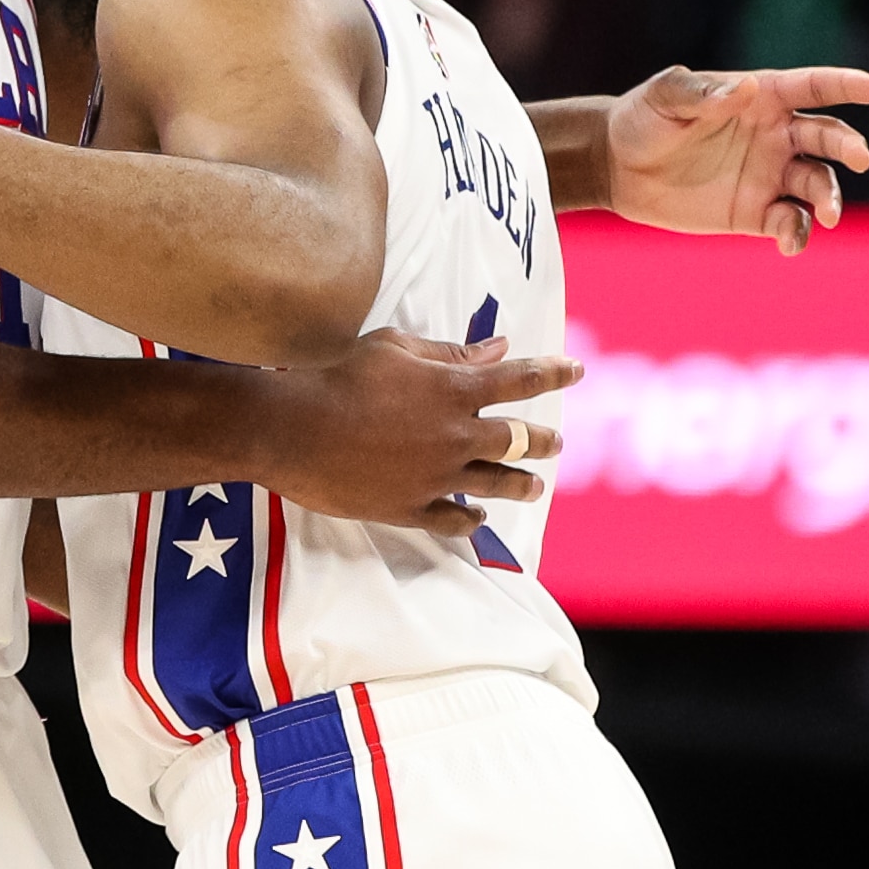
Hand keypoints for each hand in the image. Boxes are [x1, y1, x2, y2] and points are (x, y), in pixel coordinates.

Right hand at [260, 329, 578, 537]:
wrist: (291, 429)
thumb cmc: (337, 374)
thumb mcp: (394, 347)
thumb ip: (450, 352)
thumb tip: (497, 348)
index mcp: (454, 390)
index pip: (520, 379)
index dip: (552, 372)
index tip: (576, 369)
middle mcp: (455, 436)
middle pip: (518, 440)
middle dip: (543, 439)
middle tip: (556, 440)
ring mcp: (435, 477)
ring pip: (496, 485)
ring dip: (522, 484)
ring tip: (536, 486)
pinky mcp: (409, 508)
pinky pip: (454, 521)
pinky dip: (470, 520)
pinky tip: (477, 518)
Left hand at [604, 65, 868, 255]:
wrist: (617, 167)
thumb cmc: (643, 118)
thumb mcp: (665, 97)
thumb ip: (703, 93)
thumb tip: (745, 88)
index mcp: (761, 97)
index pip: (813, 87)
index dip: (846, 85)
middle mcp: (775, 135)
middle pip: (827, 138)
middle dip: (849, 146)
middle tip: (860, 157)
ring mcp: (769, 175)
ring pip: (817, 183)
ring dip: (829, 196)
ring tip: (825, 214)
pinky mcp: (755, 212)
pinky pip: (790, 222)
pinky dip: (798, 233)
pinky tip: (791, 243)